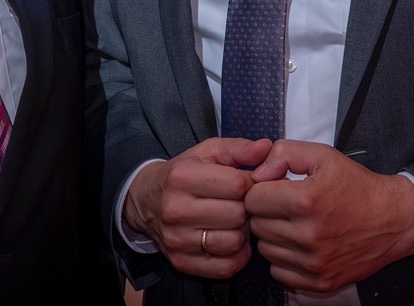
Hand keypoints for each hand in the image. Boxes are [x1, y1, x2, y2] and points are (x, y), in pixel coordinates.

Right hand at [123, 137, 271, 277]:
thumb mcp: (207, 152)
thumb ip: (239, 148)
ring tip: (232, 221)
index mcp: (182, 177)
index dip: (249, 183)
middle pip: (237, 215)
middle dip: (245, 208)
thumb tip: (267, 147)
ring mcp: (176, 239)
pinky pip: (226, 267)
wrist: (146, 200)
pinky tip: (228, 240)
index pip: (238, 185)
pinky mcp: (181, 262)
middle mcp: (175, 209)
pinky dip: (236, 256)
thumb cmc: (184, 172)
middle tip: (238, 203)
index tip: (243, 183)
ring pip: (234, 242)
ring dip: (241, 232)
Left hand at [245, 140, 413, 294]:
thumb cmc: (357, 186)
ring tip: (294, 224)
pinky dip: (284, 259)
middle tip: (286, 206)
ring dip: (274, 236)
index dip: (261, 190)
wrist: (395, 220)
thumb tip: (257, 174)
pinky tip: (299, 244)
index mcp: (305, 201)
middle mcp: (308, 235)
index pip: (253, 199)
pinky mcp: (320, 282)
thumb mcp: (323, 155)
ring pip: (265, 250)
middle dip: (266, 212)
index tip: (275, 189)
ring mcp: (314, 263)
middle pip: (257, 225)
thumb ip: (283, 153)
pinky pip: (279, 273)